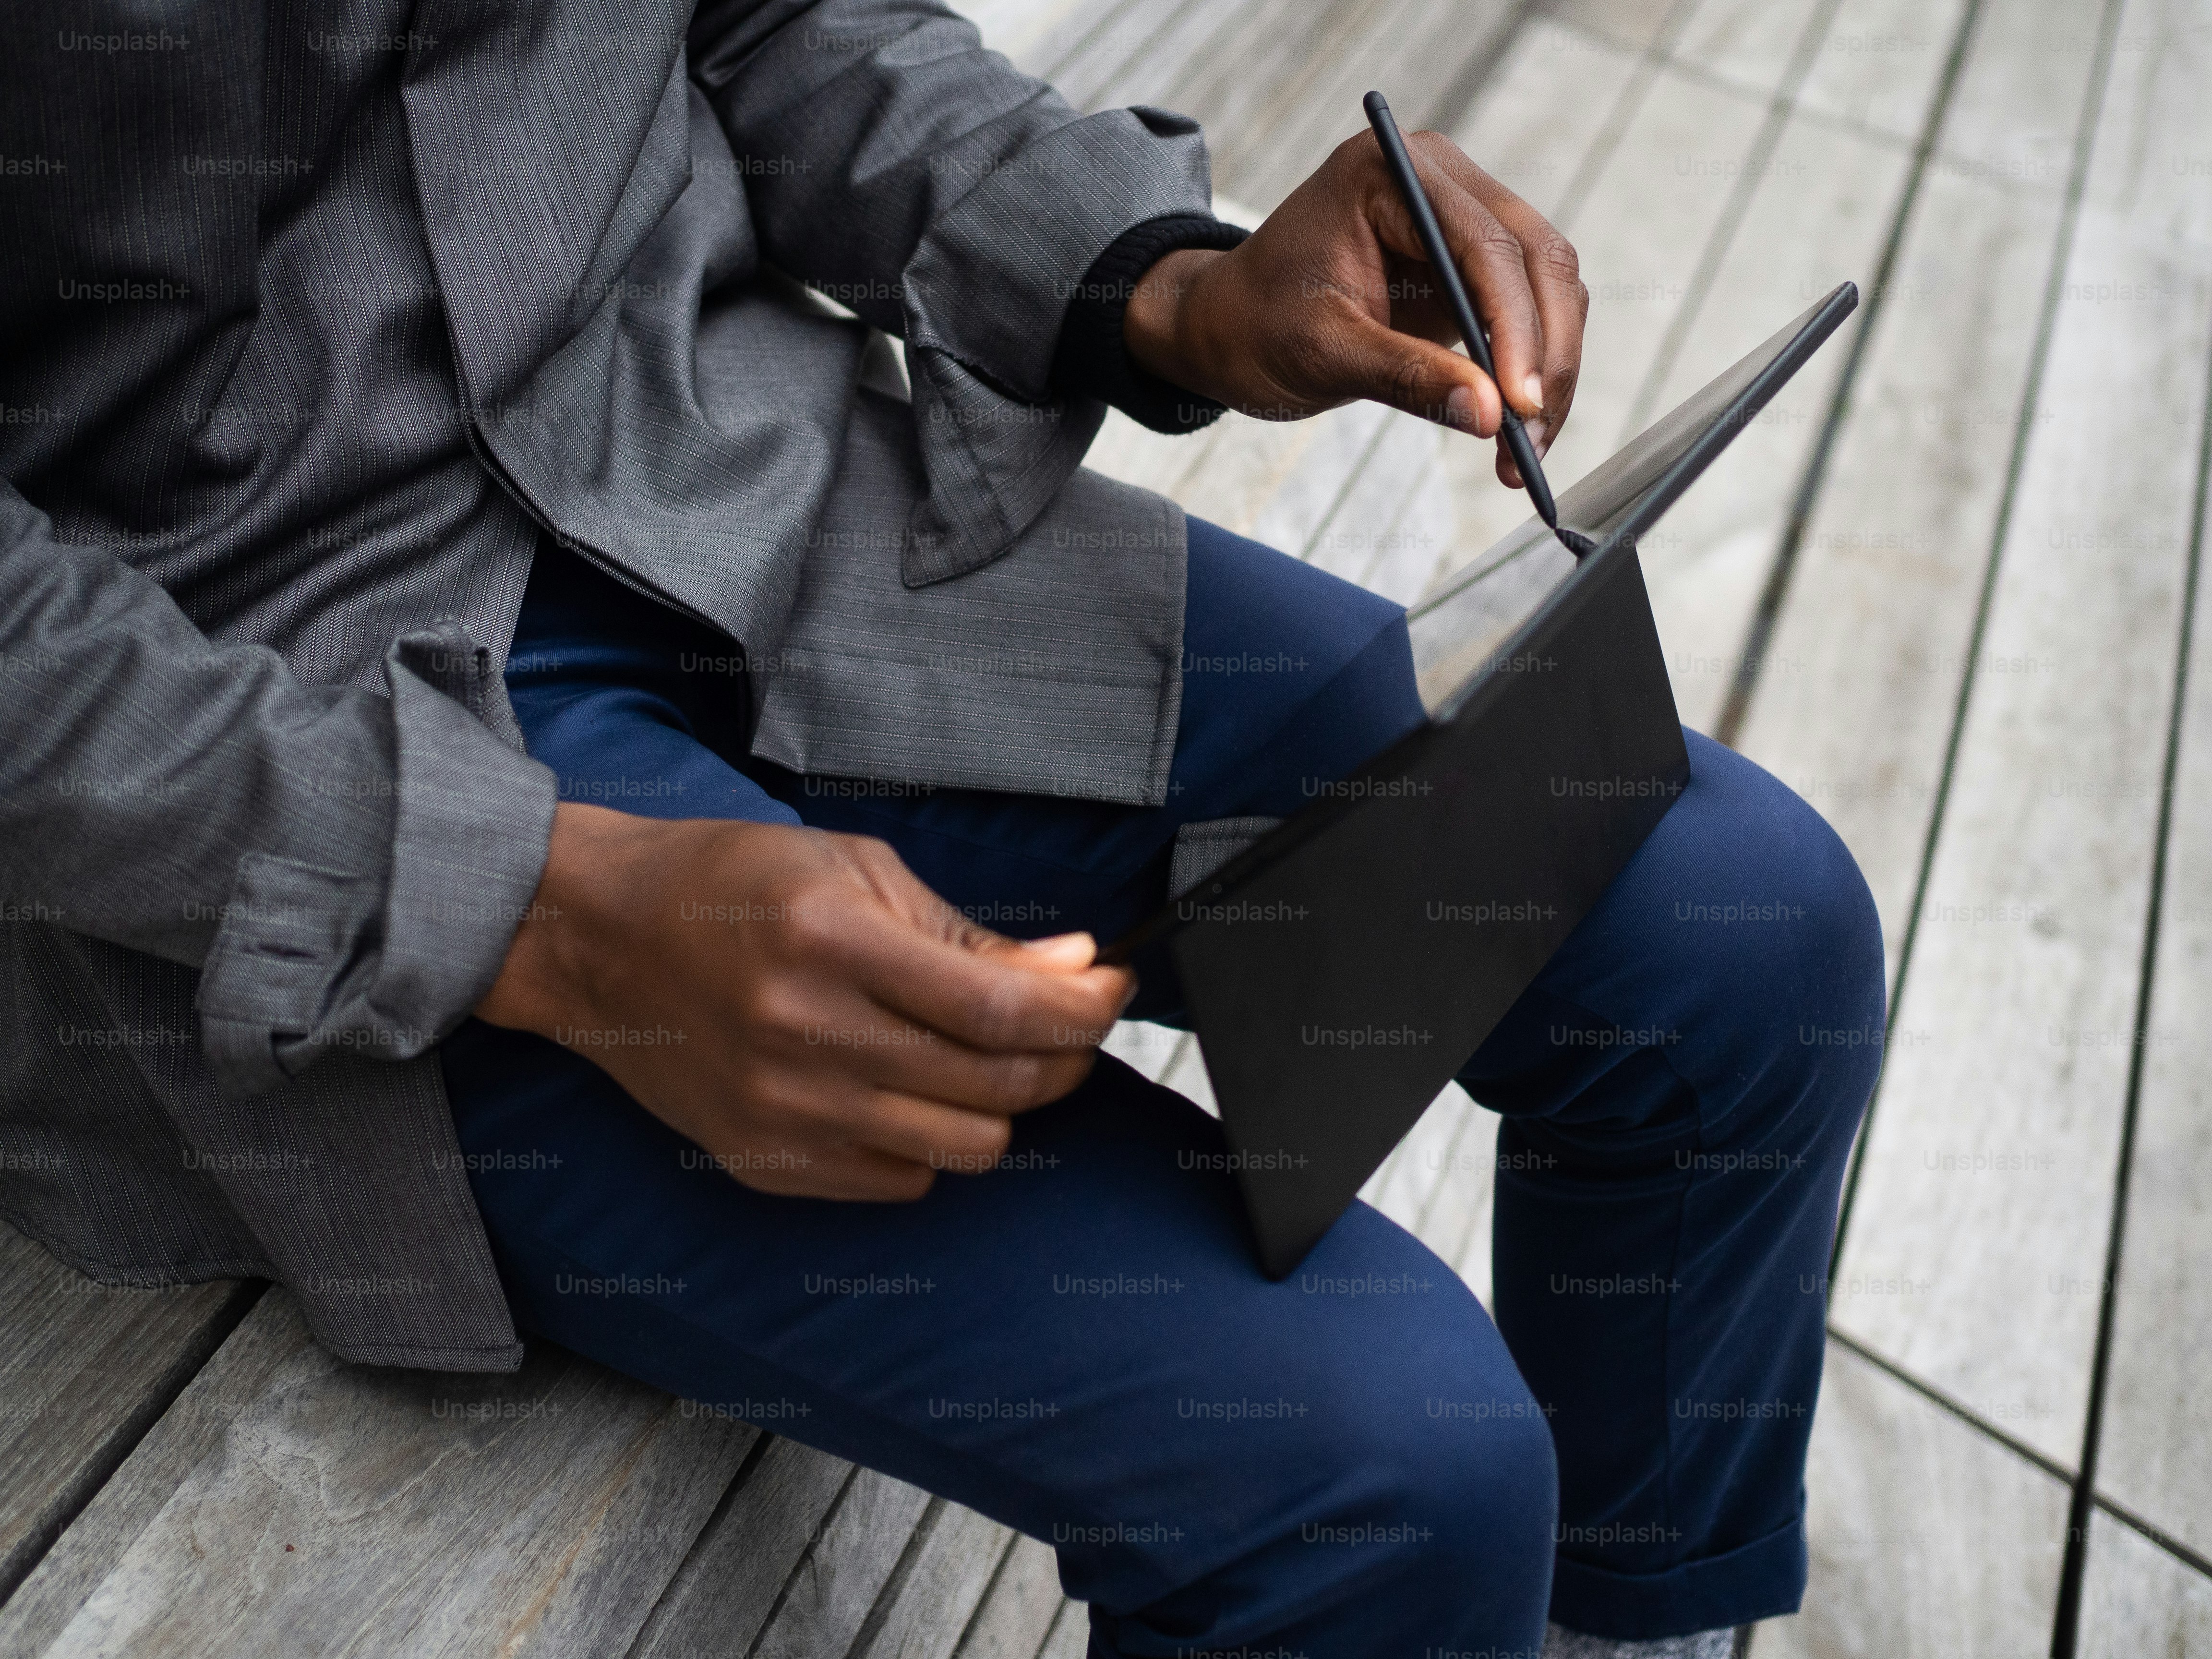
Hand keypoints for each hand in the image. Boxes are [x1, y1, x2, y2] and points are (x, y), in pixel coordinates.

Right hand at [476, 804, 1133, 1199]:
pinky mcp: (766, 1162)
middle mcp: (804, 1036)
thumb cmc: (731, 886)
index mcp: (831, 943)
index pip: (999, 1008)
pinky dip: (931, 1143)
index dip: (1082, 1008)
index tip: (1111, 988)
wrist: (601, 941)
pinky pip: (903, 1181)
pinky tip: (907, 1088)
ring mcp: (783, 1111)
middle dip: (1063, 1055)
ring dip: (1002, 1106)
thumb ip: (969, 937)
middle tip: (1066, 1020)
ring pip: (964, 1149)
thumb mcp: (857, 872)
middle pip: (996, 1086)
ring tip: (984, 1056)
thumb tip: (1075, 971)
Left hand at [1122, 130, 1586, 487]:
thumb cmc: (1256, 324)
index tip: (1519, 403)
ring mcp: (1463, 217)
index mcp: (1391, 171)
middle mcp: (1440, 179)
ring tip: (1522, 451)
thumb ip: (1406, 376)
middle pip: (1535, 258)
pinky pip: (1529, 312)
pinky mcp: (1472, 264)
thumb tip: (1490, 416)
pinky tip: (1512, 431)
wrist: (1229, 325)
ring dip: (1548, 370)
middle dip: (1544, 355)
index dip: (1516, 326)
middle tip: (1530, 440)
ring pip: (1548, 287)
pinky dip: (1531, 371)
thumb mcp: (1322, 353)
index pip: (1484, 242)